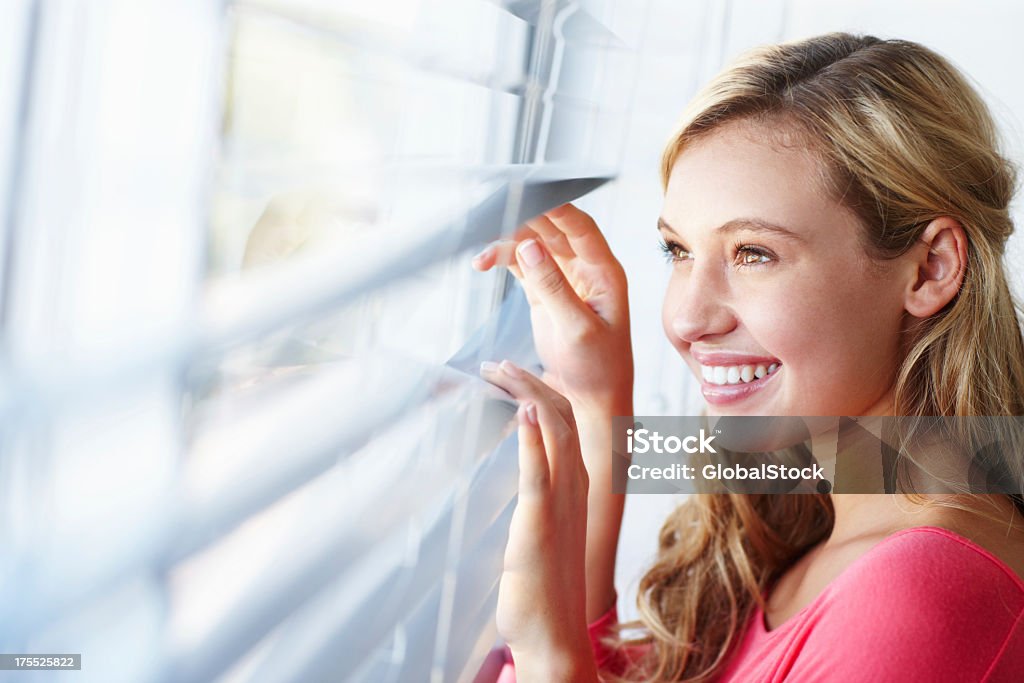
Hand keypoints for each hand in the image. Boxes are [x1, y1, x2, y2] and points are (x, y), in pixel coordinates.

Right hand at [472, 204, 632, 413]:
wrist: (593, 399)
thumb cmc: (599, 368)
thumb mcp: (578, 328)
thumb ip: (553, 287)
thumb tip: (529, 245)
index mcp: (604, 271)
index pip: (580, 227)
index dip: (555, 208)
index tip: (526, 195)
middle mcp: (585, 269)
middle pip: (552, 229)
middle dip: (522, 220)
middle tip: (491, 218)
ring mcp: (563, 278)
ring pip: (533, 243)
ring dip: (506, 242)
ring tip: (481, 256)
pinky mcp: (544, 292)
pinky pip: (521, 264)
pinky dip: (501, 259)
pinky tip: (483, 263)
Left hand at [480, 360, 596, 680]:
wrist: (554, 633)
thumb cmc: (547, 584)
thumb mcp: (544, 527)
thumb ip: (538, 494)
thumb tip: (525, 472)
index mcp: (576, 483)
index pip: (563, 420)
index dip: (539, 389)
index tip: (511, 372)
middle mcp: (575, 485)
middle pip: (560, 414)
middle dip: (530, 380)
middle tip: (497, 364)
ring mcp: (560, 502)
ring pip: (553, 431)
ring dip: (528, 394)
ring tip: (502, 371)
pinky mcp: (540, 522)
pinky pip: (540, 472)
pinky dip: (532, 438)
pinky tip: (520, 411)